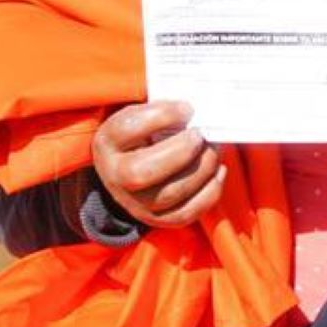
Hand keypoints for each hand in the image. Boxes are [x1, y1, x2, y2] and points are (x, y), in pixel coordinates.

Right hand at [90, 101, 224, 228]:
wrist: (130, 168)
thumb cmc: (145, 134)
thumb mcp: (143, 115)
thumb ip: (166, 110)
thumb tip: (200, 109)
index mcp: (108, 142)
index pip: (127, 128)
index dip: (161, 116)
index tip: (187, 109)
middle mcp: (115, 176)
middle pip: (142, 172)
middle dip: (180, 151)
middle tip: (200, 135)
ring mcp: (135, 202)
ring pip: (170, 194)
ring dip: (202, 169)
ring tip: (212, 149)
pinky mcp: (157, 218)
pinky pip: (186, 212)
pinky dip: (210, 191)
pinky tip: (217, 171)